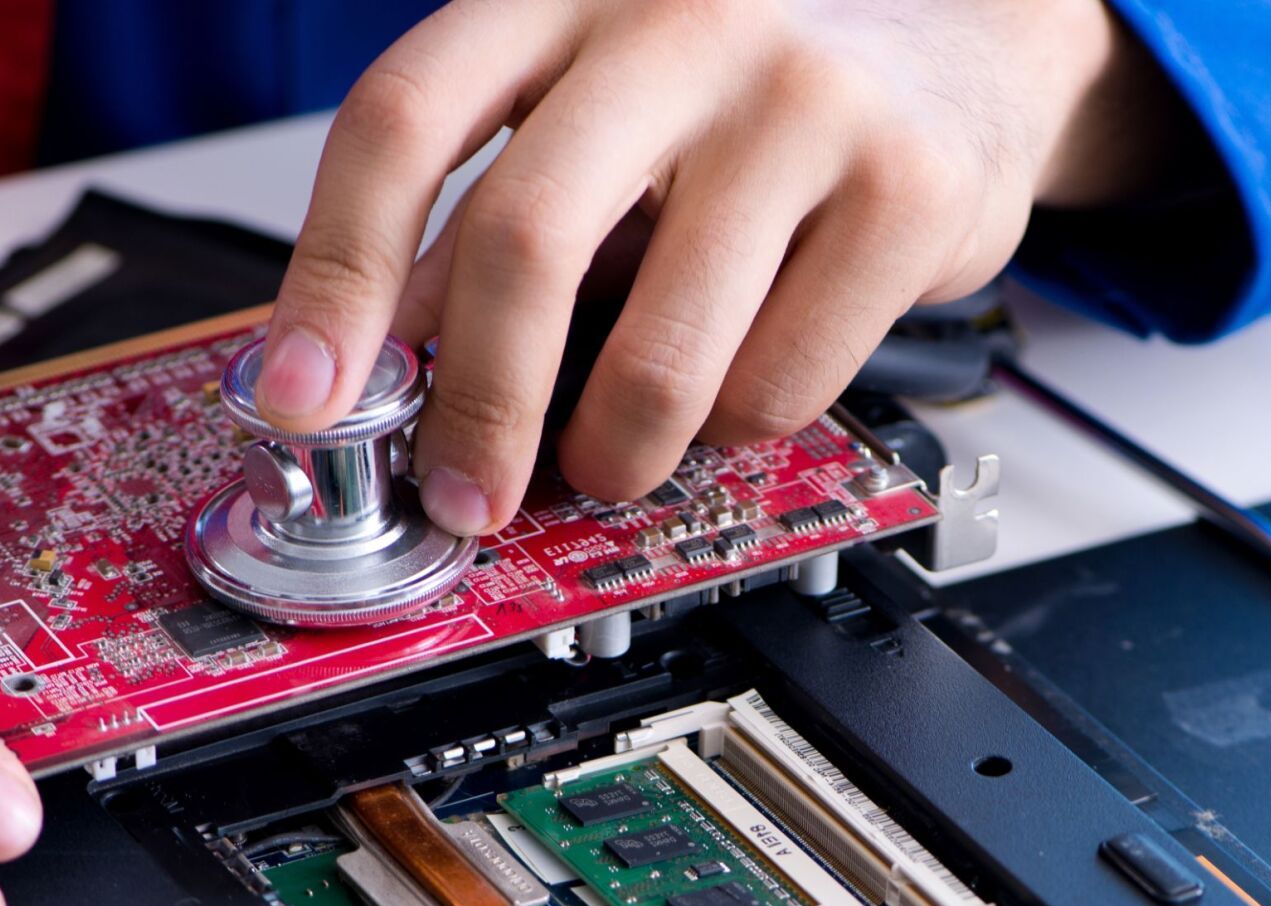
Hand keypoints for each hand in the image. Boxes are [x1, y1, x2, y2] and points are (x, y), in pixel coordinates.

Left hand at [258, 0, 1172, 532]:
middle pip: (523, 241)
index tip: (303, 399)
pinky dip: (733, 431)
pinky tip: (731, 396)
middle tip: (464, 493)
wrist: (967, 33)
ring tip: (611, 458)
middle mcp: (678, 23)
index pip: (403, 124)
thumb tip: (375, 349)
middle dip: (476, 410)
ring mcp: (801, 99)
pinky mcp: (906, 188)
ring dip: (614, 451)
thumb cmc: (756, 80)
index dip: (331, 278)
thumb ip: (488, 206)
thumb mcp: (598, 108)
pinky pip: (780, 380)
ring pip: (662, 348)